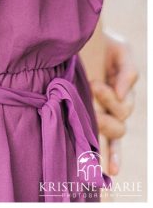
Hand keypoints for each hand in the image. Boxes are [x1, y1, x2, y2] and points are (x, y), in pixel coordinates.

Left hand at [89, 30, 137, 175]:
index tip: (94, 83)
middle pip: (121, 119)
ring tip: (92, 116)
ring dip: (104, 126)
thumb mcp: (121, 50)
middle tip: (91, 90)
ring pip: (115, 132)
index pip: (124, 103)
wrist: (84, 41)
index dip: (110, 96)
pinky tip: (112, 170)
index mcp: (124, 89)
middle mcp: (117, 105)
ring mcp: (107, 114)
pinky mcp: (96, 119)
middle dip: (106, 106)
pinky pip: (110, 144)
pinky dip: (113, 157)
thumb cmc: (104, 45)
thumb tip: (123, 93)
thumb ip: (128, 71)